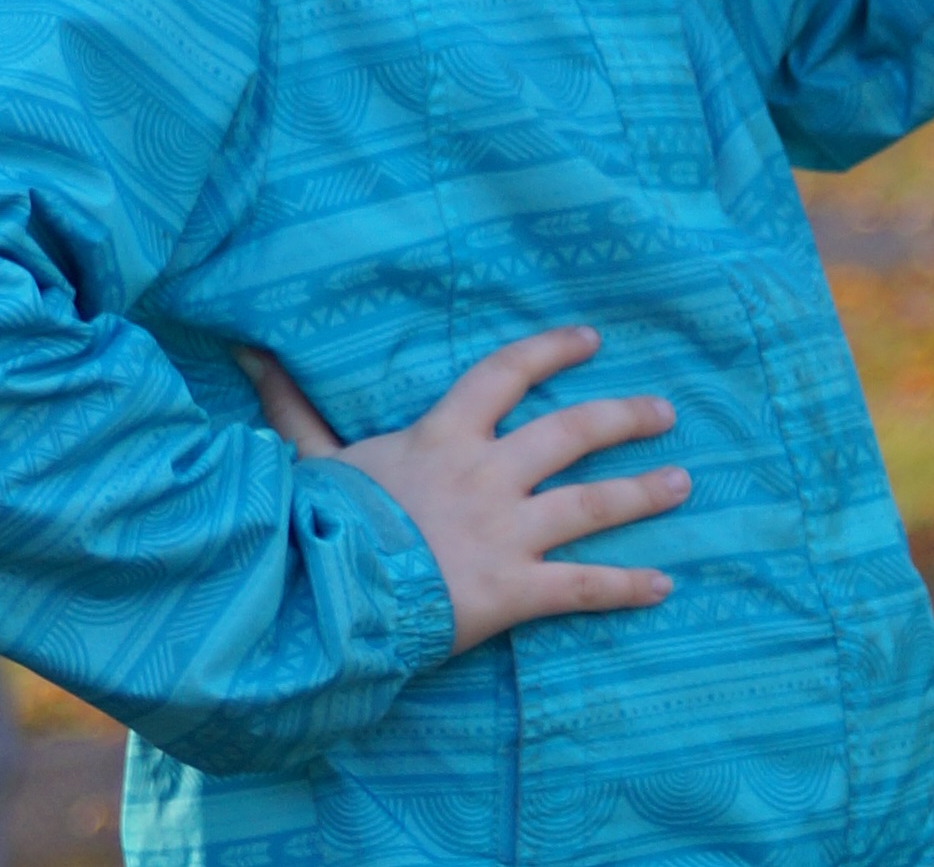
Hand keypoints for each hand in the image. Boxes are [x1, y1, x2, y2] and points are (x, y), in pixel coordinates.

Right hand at [235, 328, 684, 656]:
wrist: (322, 596)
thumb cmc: (317, 525)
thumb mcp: (311, 459)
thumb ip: (293, 407)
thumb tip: (250, 347)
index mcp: (444, 437)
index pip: (506, 373)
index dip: (551, 350)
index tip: (591, 338)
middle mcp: (488, 475)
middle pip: (573, 432)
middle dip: (625, 416)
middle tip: (664, 411)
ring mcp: (507, 533)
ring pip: (593, 503)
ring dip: (643, 492)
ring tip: (683, 481)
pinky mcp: (514, 590)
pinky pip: (583, 587)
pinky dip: (626, 587)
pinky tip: (664, 586)